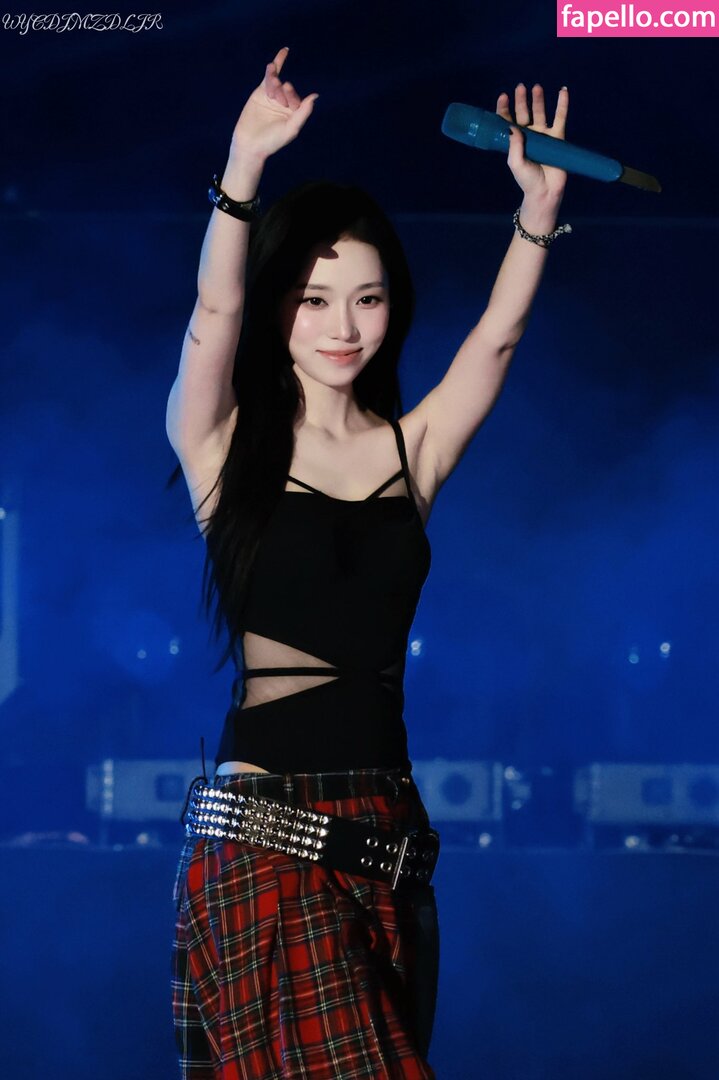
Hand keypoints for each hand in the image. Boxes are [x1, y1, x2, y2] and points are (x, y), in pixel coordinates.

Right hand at [230, 46, 318, 160]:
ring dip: (275, 80)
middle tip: (278, 95)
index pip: (297, 99)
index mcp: (294, 113)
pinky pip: (270, 76)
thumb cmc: (272, 141)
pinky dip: (277, 63)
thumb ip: (303, 113)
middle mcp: (285, 104)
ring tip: (273, 80)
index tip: (286, 96)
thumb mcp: (291, 129)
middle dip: (283, 91)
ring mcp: (273, 97)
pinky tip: (284, 51)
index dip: (292, 96)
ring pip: (277, 82)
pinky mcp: (261, 92)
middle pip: (287, 90)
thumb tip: (315, 96)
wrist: (250, 145)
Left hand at [496, 84, 568, 202]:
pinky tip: (563, 91)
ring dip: (538, 100)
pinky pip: (560, 118)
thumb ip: (514, 146)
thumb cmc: (527, 180)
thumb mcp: (516, 163)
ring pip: (540, 113)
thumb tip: (512, 127)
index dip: (505, 109)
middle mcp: (529, 136)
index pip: (508, 121)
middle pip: (524, 113)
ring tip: (536, 88)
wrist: (545, 192)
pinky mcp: (557, 138)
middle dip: (521, 100)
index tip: (503, 96)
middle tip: (520, 87)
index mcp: (515, 141)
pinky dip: (562, 105)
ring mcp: (543, 135)